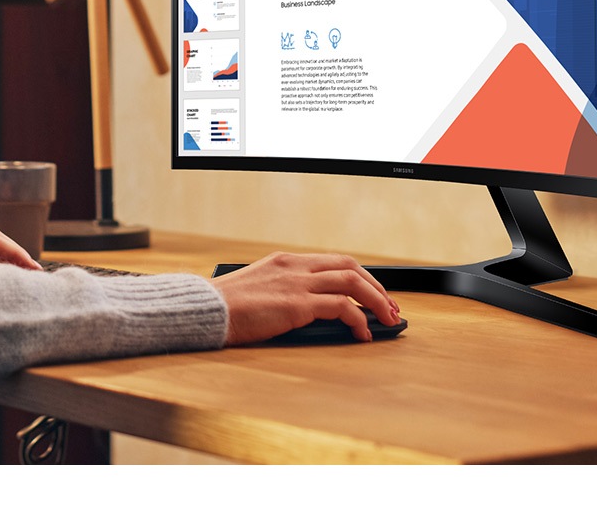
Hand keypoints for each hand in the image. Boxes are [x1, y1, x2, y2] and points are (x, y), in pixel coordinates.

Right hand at [209, 252, 400, 344]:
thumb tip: (312, 312)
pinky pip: (341, 307)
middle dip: (376, 286)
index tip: (372, 293)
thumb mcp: (259, 290)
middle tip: (390, 306)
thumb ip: (285, 293)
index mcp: (286, 261)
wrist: (207, 310)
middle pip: (350, 266)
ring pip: (352, 283)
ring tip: (387, 319)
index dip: (359, 277)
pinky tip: (362, 334)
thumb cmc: (226, 307)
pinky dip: (358, 320)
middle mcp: (295, 267)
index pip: (334, 261)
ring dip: (376, 301)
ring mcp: (297, 283)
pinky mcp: (297, 304)